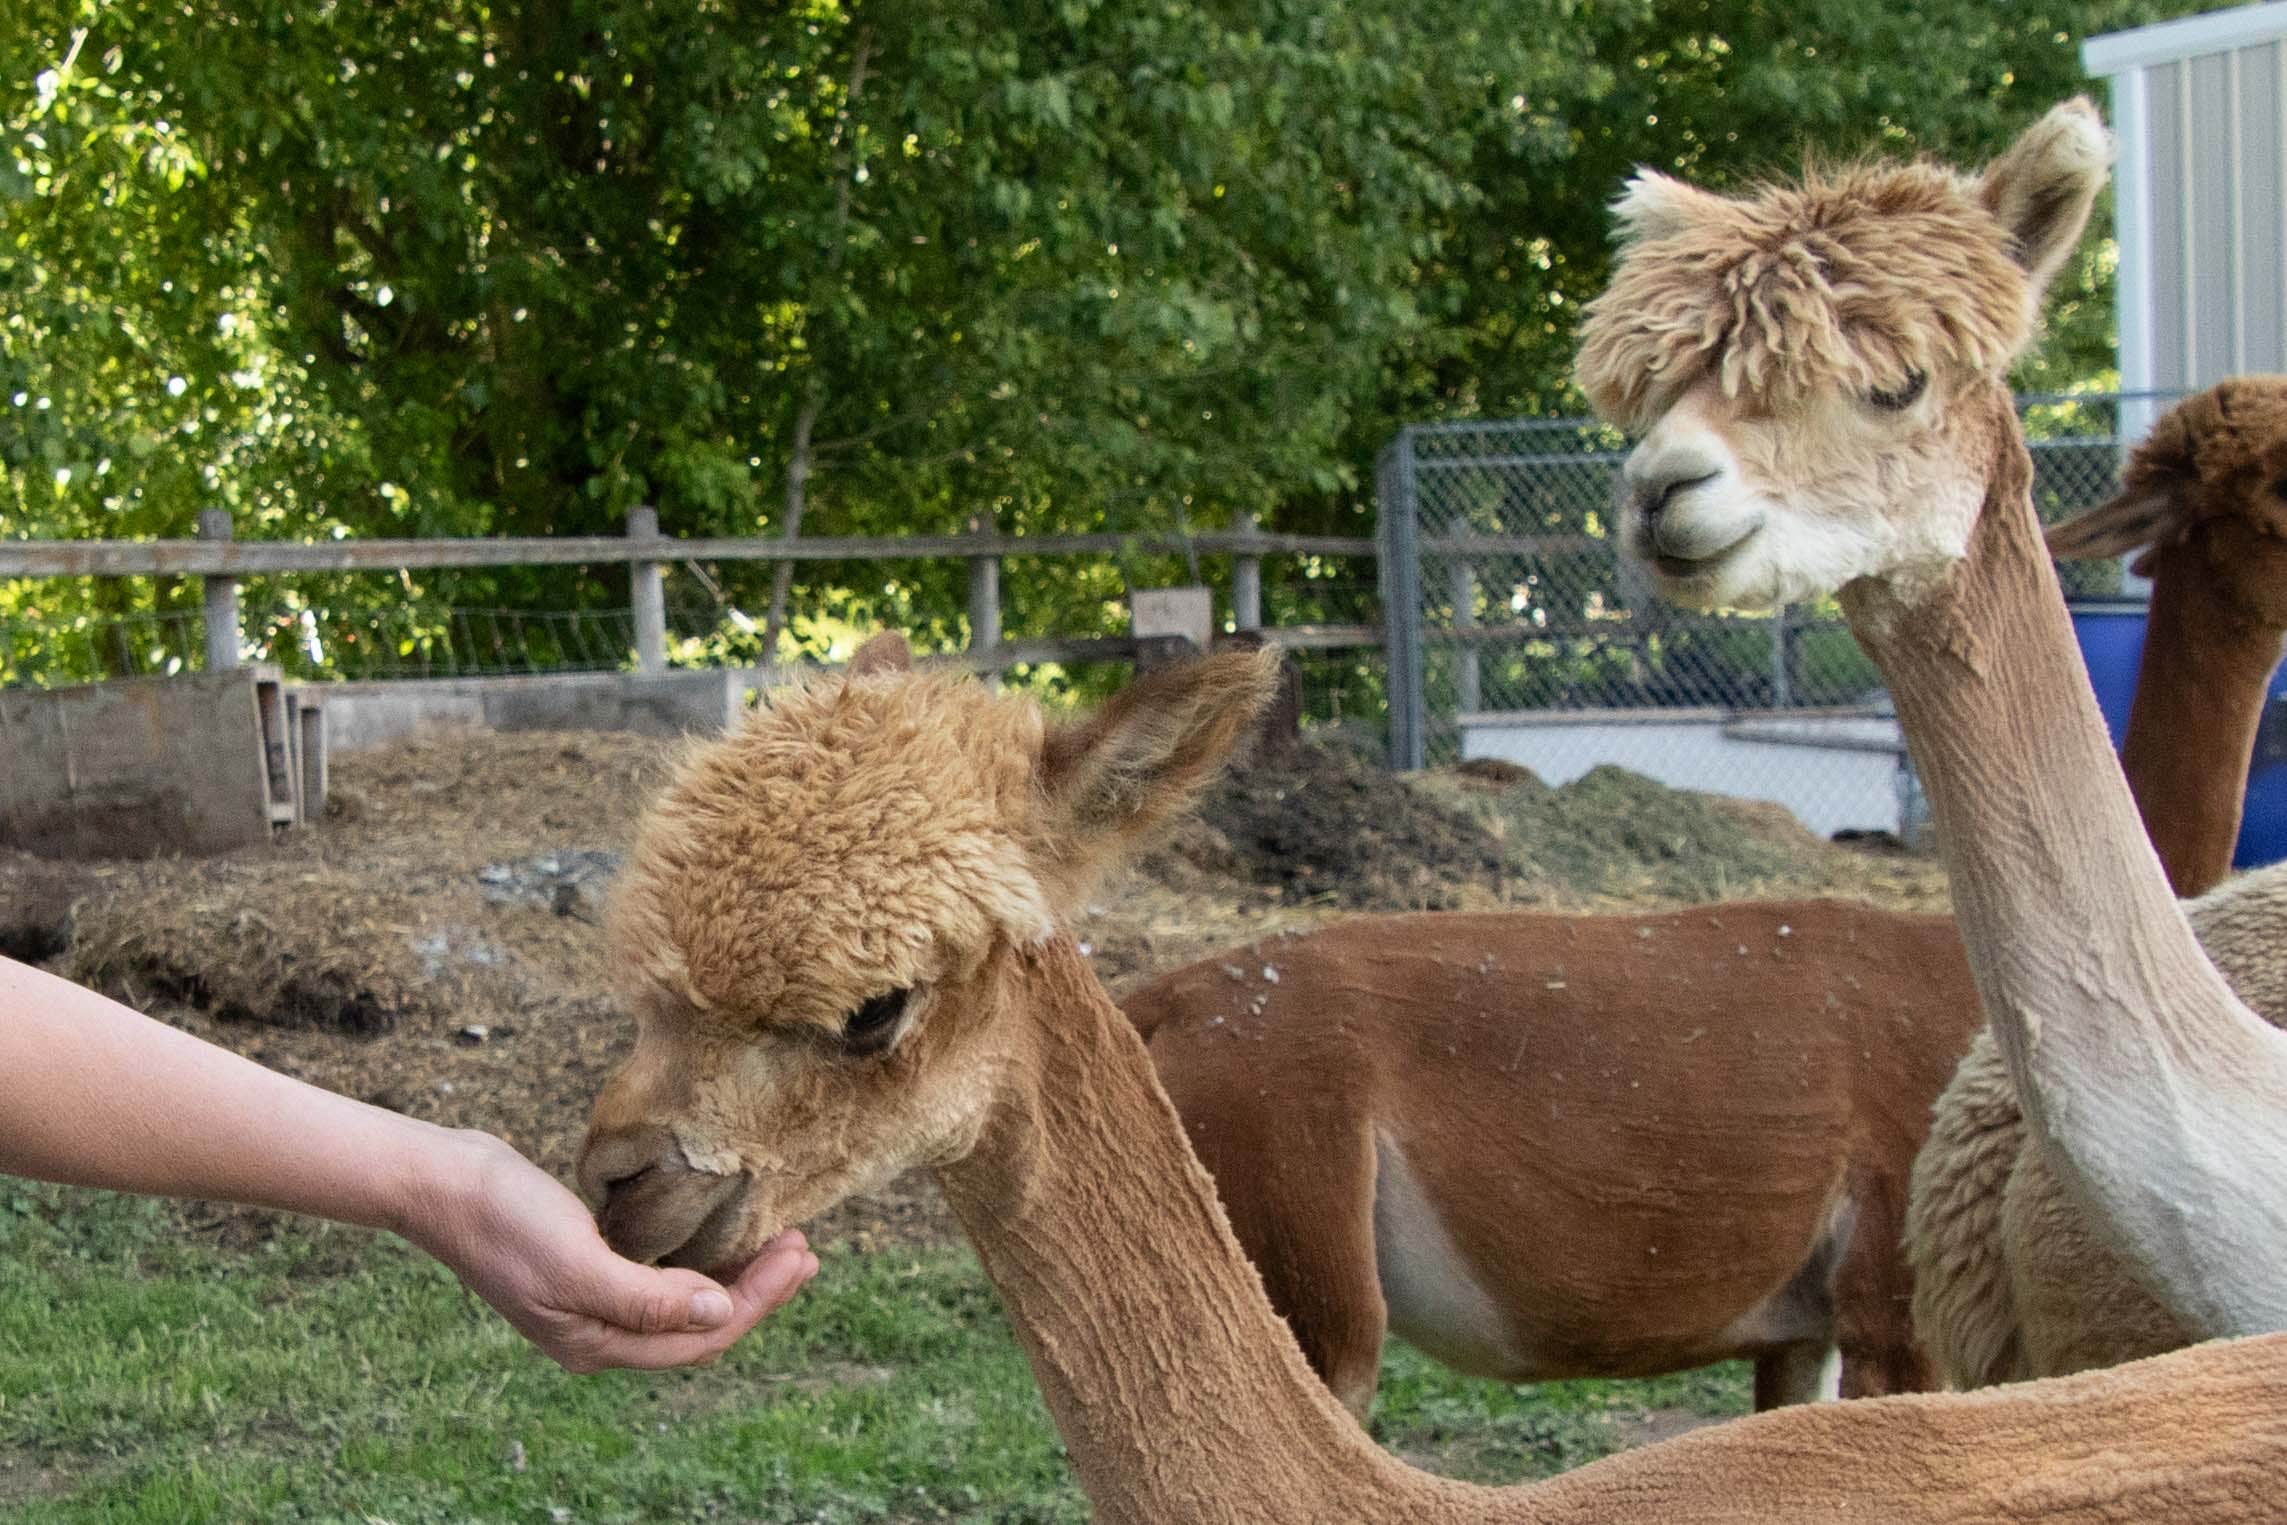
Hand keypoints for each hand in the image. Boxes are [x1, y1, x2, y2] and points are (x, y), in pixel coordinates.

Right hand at [409, 1131, 816, 1371]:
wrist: (441, 1183)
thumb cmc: (505, 1220)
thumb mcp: (579, 1263)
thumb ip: (649, 1298)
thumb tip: (719, 1314)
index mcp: (598, 1343)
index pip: (701, 1337)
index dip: (758, 1301)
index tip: (800, 1254)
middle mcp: (598, 1332)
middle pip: (698, 1327)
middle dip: (758, 1292)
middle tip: (805, 1249)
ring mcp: (591, 1301)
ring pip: (682, 1304)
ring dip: (733, 1278)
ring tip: (780, 1245)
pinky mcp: (585, 1266)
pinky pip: (659, 1278)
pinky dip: (697, 1262)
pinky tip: (719, 1239)